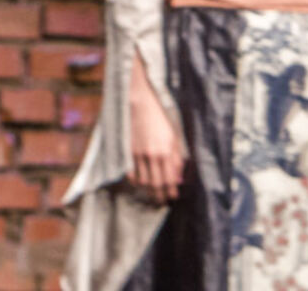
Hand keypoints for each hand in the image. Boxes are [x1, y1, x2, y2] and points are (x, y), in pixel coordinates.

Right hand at [129, 52, 182, 205]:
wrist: (139, 103)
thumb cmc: (160, 118)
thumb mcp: (174, 136)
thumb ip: (178, 158)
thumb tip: (179, 178)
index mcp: (167, 151)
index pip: (170, 180)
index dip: (171, 192)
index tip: (173, 197)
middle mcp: (153, 156)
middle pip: (156, 185)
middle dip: (160, 197)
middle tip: (162, 202)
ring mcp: (138, 155)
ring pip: (143, 182)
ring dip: (148, 193)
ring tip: (152, 196)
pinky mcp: (128, 152)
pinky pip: (131, 174)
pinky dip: (135, 182)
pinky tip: (140, 184)